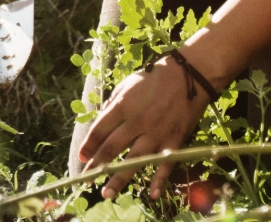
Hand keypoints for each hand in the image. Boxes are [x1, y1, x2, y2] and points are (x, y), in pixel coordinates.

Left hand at [76, 55, 219, 199]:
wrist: (189, 76)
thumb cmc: (154, 78)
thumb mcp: (127, 85)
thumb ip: (113, 104)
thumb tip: (101, 122)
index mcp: (123, 106)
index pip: (100, 130)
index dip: (89, 145)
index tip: (81, 157)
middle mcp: (138, 122)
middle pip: (112, 148)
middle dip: (98, 165)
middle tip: (87, 179)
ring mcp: (157, 133)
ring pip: (134, 160)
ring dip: (119, 178)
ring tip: (106, 193)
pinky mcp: (174, 141)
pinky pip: (165, 164)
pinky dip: (159, 180)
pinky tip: (151, 194)